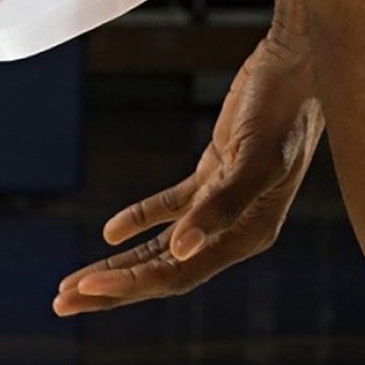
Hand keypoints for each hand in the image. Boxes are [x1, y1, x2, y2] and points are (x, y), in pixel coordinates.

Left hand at [54, 12, 322, 314]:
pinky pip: (170, 208)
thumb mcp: (256, 157)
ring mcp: (222, 204)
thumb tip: (179, 249)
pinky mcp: (214, 175)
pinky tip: (110, 232)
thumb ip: (221, 207)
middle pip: (162, 271)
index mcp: (248, 234)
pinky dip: (139, 220)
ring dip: (117, 264)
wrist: (302, 60)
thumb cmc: (286, 107)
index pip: (177, 274)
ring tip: (72, 283)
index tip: (86, 290)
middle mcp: (235, 229)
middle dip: (112, 288)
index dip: (130, 285)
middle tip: (61, 303)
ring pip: (160, 247)